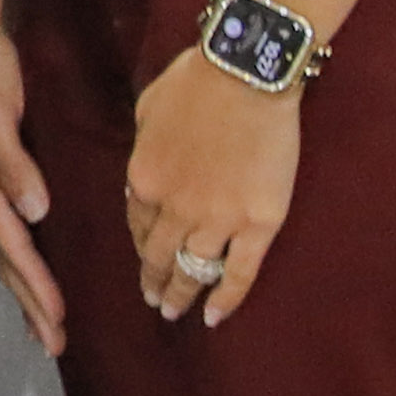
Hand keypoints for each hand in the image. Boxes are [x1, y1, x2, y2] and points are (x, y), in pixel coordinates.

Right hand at [0, 0, 65, 353]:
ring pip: (8, 247)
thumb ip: (13, 161)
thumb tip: (35, 212)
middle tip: (55, 344)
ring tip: (45, 322)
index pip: (11, 246)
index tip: (59, 322)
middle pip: (5, 258)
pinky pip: (14, 226)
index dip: (35, 285)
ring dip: (26, 286)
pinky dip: (25, 255)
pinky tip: (40, 263)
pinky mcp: (1, 168)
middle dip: (29, 302)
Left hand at [119, 42, 303, 326]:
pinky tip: (215, 318)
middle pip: (158, 254)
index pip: (137, 223)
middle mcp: (173, 208)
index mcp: (142, 179)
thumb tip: (148, 168)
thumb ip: (145, 148)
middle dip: (154, 280)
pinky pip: (238, 274)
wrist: (245, 77)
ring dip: (181, 294)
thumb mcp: (148, 112)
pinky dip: (225, 300)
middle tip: (153, 300)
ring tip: (175, 312)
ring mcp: (217, 220)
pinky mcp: (258, 225)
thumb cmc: (195, 82)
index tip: (144, 255)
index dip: (141, 243)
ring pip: (193, 270)